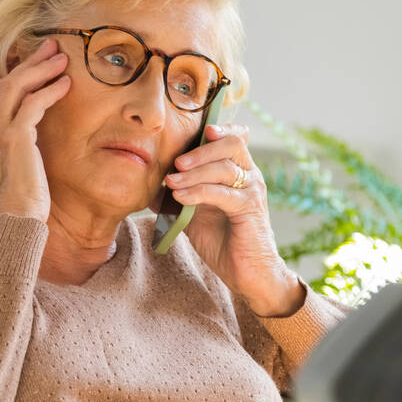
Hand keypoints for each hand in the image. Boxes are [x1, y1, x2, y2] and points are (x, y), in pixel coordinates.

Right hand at [0, 38, 71, 222]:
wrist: (10, 227)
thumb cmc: (17, 214)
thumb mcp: (15, 183)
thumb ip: (19, 165)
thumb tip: (30, 164)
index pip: (1, 99)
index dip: (20, 79)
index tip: (38, 67)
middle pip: (7, 84)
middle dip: (30, 63)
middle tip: (51, 46)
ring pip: (17, 86)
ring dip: (41, 68)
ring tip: (62, 56)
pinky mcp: (14, 137)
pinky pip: (33, 103)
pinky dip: (50, 89)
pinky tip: (66, 83)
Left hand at [165, 123, 304, 316]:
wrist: (247, 274)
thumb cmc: (224, 242)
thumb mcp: (194, 216)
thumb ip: (178, 197)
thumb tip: (149, 188)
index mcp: (239, 171)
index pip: (236, 136)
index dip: (220, 127)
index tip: (197, 131)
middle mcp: (250, 175)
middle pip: (232, 143)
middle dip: (200, 149)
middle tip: (175, 162)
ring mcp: (252, 191)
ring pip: (225, 166)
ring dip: (194, 172)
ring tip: (170, 181)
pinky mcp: (249, 209)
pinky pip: (222, 192)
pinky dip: (198, 191)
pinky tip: (180, 196)